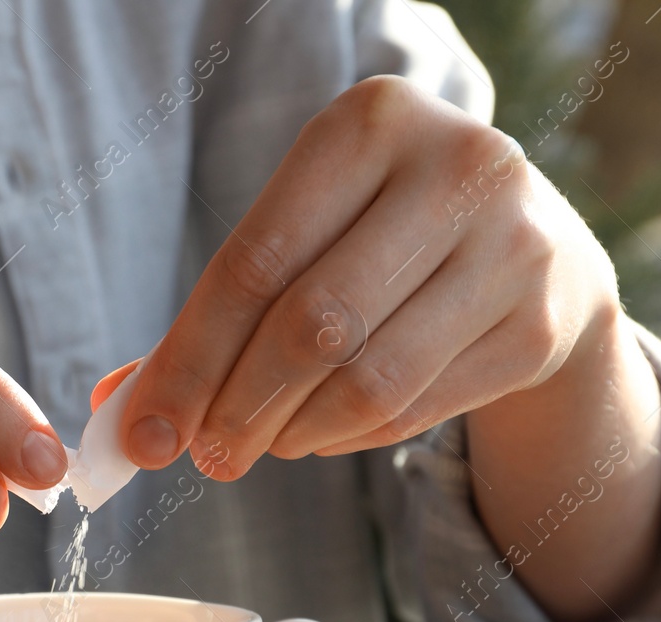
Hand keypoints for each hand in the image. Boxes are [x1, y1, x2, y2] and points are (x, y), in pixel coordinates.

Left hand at [103, 75, 626, 478]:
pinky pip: (415, 409)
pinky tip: (319, 433)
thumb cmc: (383, 240)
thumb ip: (217, 311)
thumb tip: (122, 410)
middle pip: (312, 324)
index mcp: (370, 123)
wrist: (535, 253)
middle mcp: (455, 168)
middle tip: (204, 458)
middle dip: (239, 408)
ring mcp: (512, 246)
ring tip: (260, 446)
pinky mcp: (539, 325)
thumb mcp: (307, 232)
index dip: (190, 359)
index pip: (254, 261)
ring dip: (293, 432)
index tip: (147, 432)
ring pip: (368, 378)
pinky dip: (349, 437)